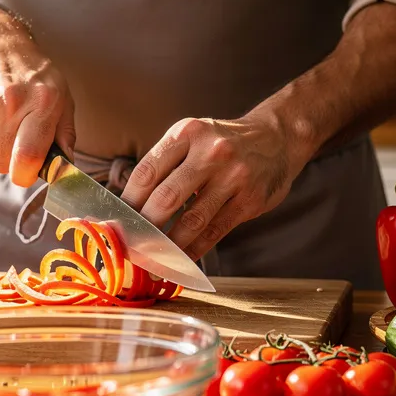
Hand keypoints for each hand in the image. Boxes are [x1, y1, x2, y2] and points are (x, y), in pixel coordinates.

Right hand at [0, 24, 75, 186]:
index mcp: (43, 102)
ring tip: (1, 125)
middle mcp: (11, 102)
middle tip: (15, 143)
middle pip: (2, 162)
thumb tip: (64, 168)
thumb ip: (65, 135)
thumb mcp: (61, 97)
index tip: (27, 172)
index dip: (26, 174)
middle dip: (9, 161)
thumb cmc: (33, 75)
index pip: (27, 157)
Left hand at [120, 111, 300, 260]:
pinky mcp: (250, 200)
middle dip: (144, 229)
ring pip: (191, 220)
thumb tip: (128, 207)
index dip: (127, 203)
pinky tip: (180, 261)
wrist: (277, 138)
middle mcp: (210, 152)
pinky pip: (215, 231)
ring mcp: (234, 176)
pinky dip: (194, 250)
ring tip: (152, 262)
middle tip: (131, 248)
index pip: (146, 173)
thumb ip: (165, 166)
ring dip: (168, 247)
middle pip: (165, 198)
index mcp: (187, 133)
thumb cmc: (222, 144)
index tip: (117, 224)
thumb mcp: (192, 138)